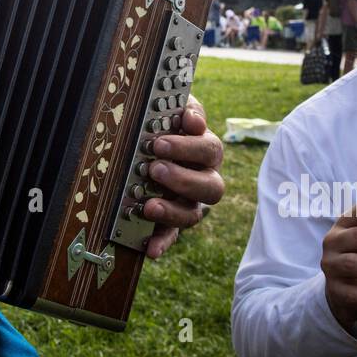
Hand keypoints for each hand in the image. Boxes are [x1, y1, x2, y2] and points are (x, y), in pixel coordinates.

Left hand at [140, 94, 224, 259]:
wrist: (145, 143)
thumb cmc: (161, 123)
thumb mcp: (172, 109)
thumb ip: (185, 108)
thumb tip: (191, 118)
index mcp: (205, 150)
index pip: (209, 148)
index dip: (191, 145)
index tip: (166, 139)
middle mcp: (203, 178)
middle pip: (210, 185)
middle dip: (183, 177)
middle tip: (155, 167)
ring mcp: (189, 202)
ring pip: (194, 214)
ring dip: (173, 211)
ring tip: (149, 205)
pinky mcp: (171, 222)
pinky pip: (172, 236)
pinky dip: (162, 242)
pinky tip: (150, 248)